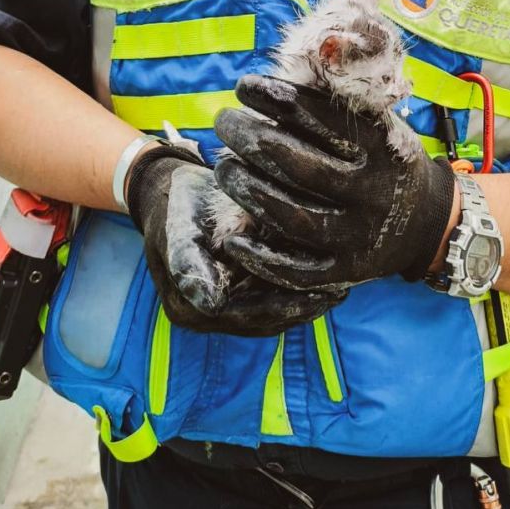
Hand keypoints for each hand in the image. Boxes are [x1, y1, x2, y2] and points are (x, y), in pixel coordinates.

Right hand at [126, 146, 346, 335]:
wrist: (166, 188)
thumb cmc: (175, 203)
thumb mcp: (180, 227)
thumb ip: (192, 263)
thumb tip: (212, 303)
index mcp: (191, 307)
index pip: (249, 317)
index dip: (288, 307)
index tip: (321, 295)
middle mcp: (206, 315)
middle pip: (264, 320)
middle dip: (304, 307)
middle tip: (342, 292)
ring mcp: (220, 305)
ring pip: (271, 313)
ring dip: (304, 301)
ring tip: (341, 287)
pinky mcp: (233, 288)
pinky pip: (268, 296)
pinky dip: (294, 288)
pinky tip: (324, 275)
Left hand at [213, 76, 455, 290]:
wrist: (427, 222)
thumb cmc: (386, 159)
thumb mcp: (380, 123)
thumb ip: (342, 99)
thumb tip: (297, 55)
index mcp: (380, 148)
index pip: (321, 118)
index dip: (276, 99)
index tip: (244, 86)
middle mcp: (371, 192)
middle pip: (298, 166)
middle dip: (251, 140)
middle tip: (224, 122)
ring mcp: (358, 236)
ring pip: (292, 216)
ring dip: (248, 190)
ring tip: (223, 166)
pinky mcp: (346, 272)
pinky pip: (297, 271)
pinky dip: (262, 258)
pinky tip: (233, 238)